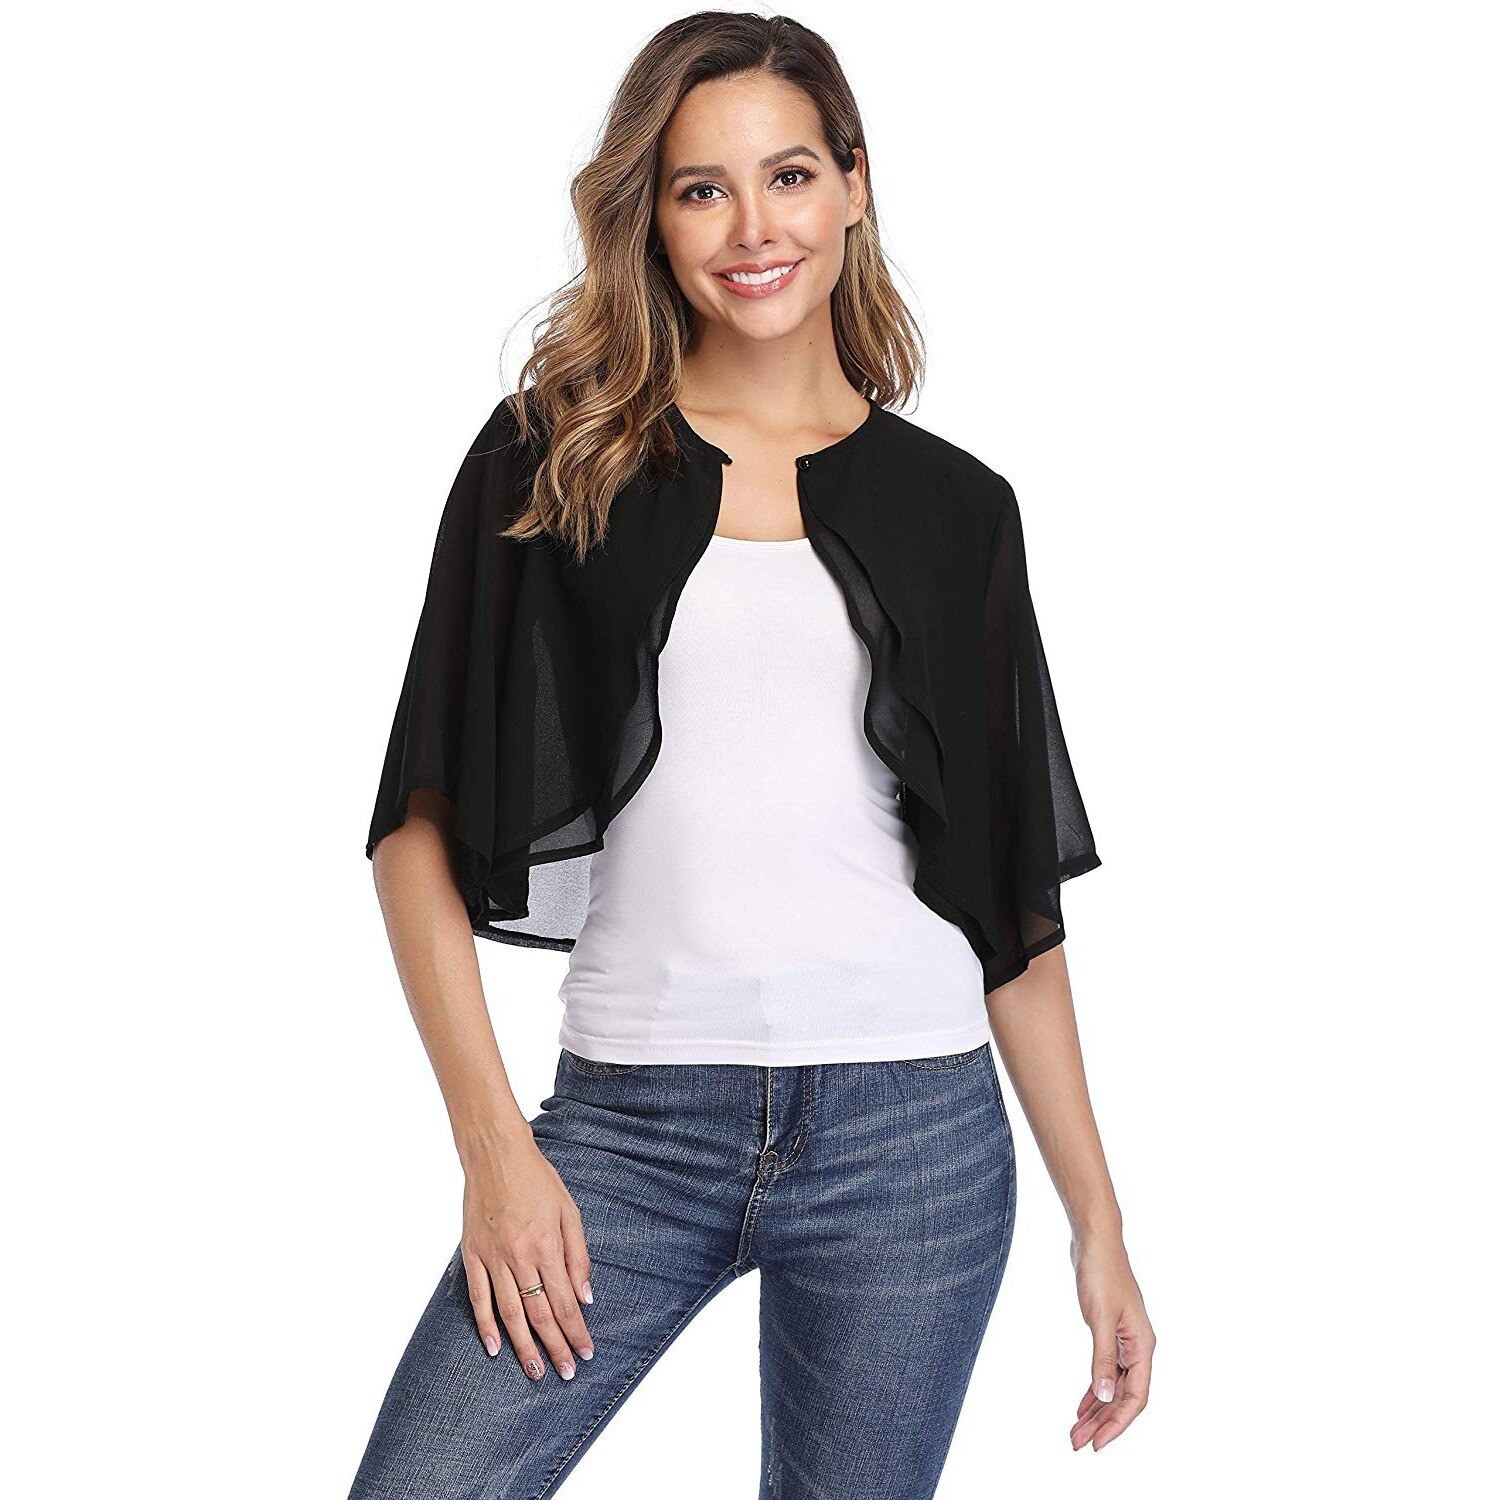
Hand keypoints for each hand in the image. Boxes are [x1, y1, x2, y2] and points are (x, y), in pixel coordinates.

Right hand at [458, 1136, 595, 1381]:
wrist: (496, 1154)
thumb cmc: (537, 1179)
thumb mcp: (569, 1211)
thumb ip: (578, 1256)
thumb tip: (586, 1296)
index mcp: (547, 1246)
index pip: (565, 1301)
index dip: (576, 1332)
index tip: (585, 1353)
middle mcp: (519, 1257)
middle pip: (539, 1314)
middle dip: (555, 1347)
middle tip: (565, 1373)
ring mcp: (493, 1258)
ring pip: (509, 1313)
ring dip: (523, 1346)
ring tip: (535, 1371)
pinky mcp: (472, 1255)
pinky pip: (478, 1298)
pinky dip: (486, 1325)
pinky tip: (495, 1347)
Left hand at [1069, 1231, 1153, 1450]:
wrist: (1094, 1241)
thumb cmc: (1101, 1273)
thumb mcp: (1099, 1318)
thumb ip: (1102, 1358)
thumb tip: (1104, 1397)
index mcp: (1142, 1345)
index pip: (1135, 1397)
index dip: (1117, 1423)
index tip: (1097, 1442)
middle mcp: (1138, 1347)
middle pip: (1124, 1396)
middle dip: (1103, 1422)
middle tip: (1077, 1443)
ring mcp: (1125, 1341)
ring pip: (1114, 1386)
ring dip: (1097, 1409)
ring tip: (1076, 1431)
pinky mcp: (1110, 1333)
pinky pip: (1106, 1371)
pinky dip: (1094, 1388)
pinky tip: (1082, 1405)